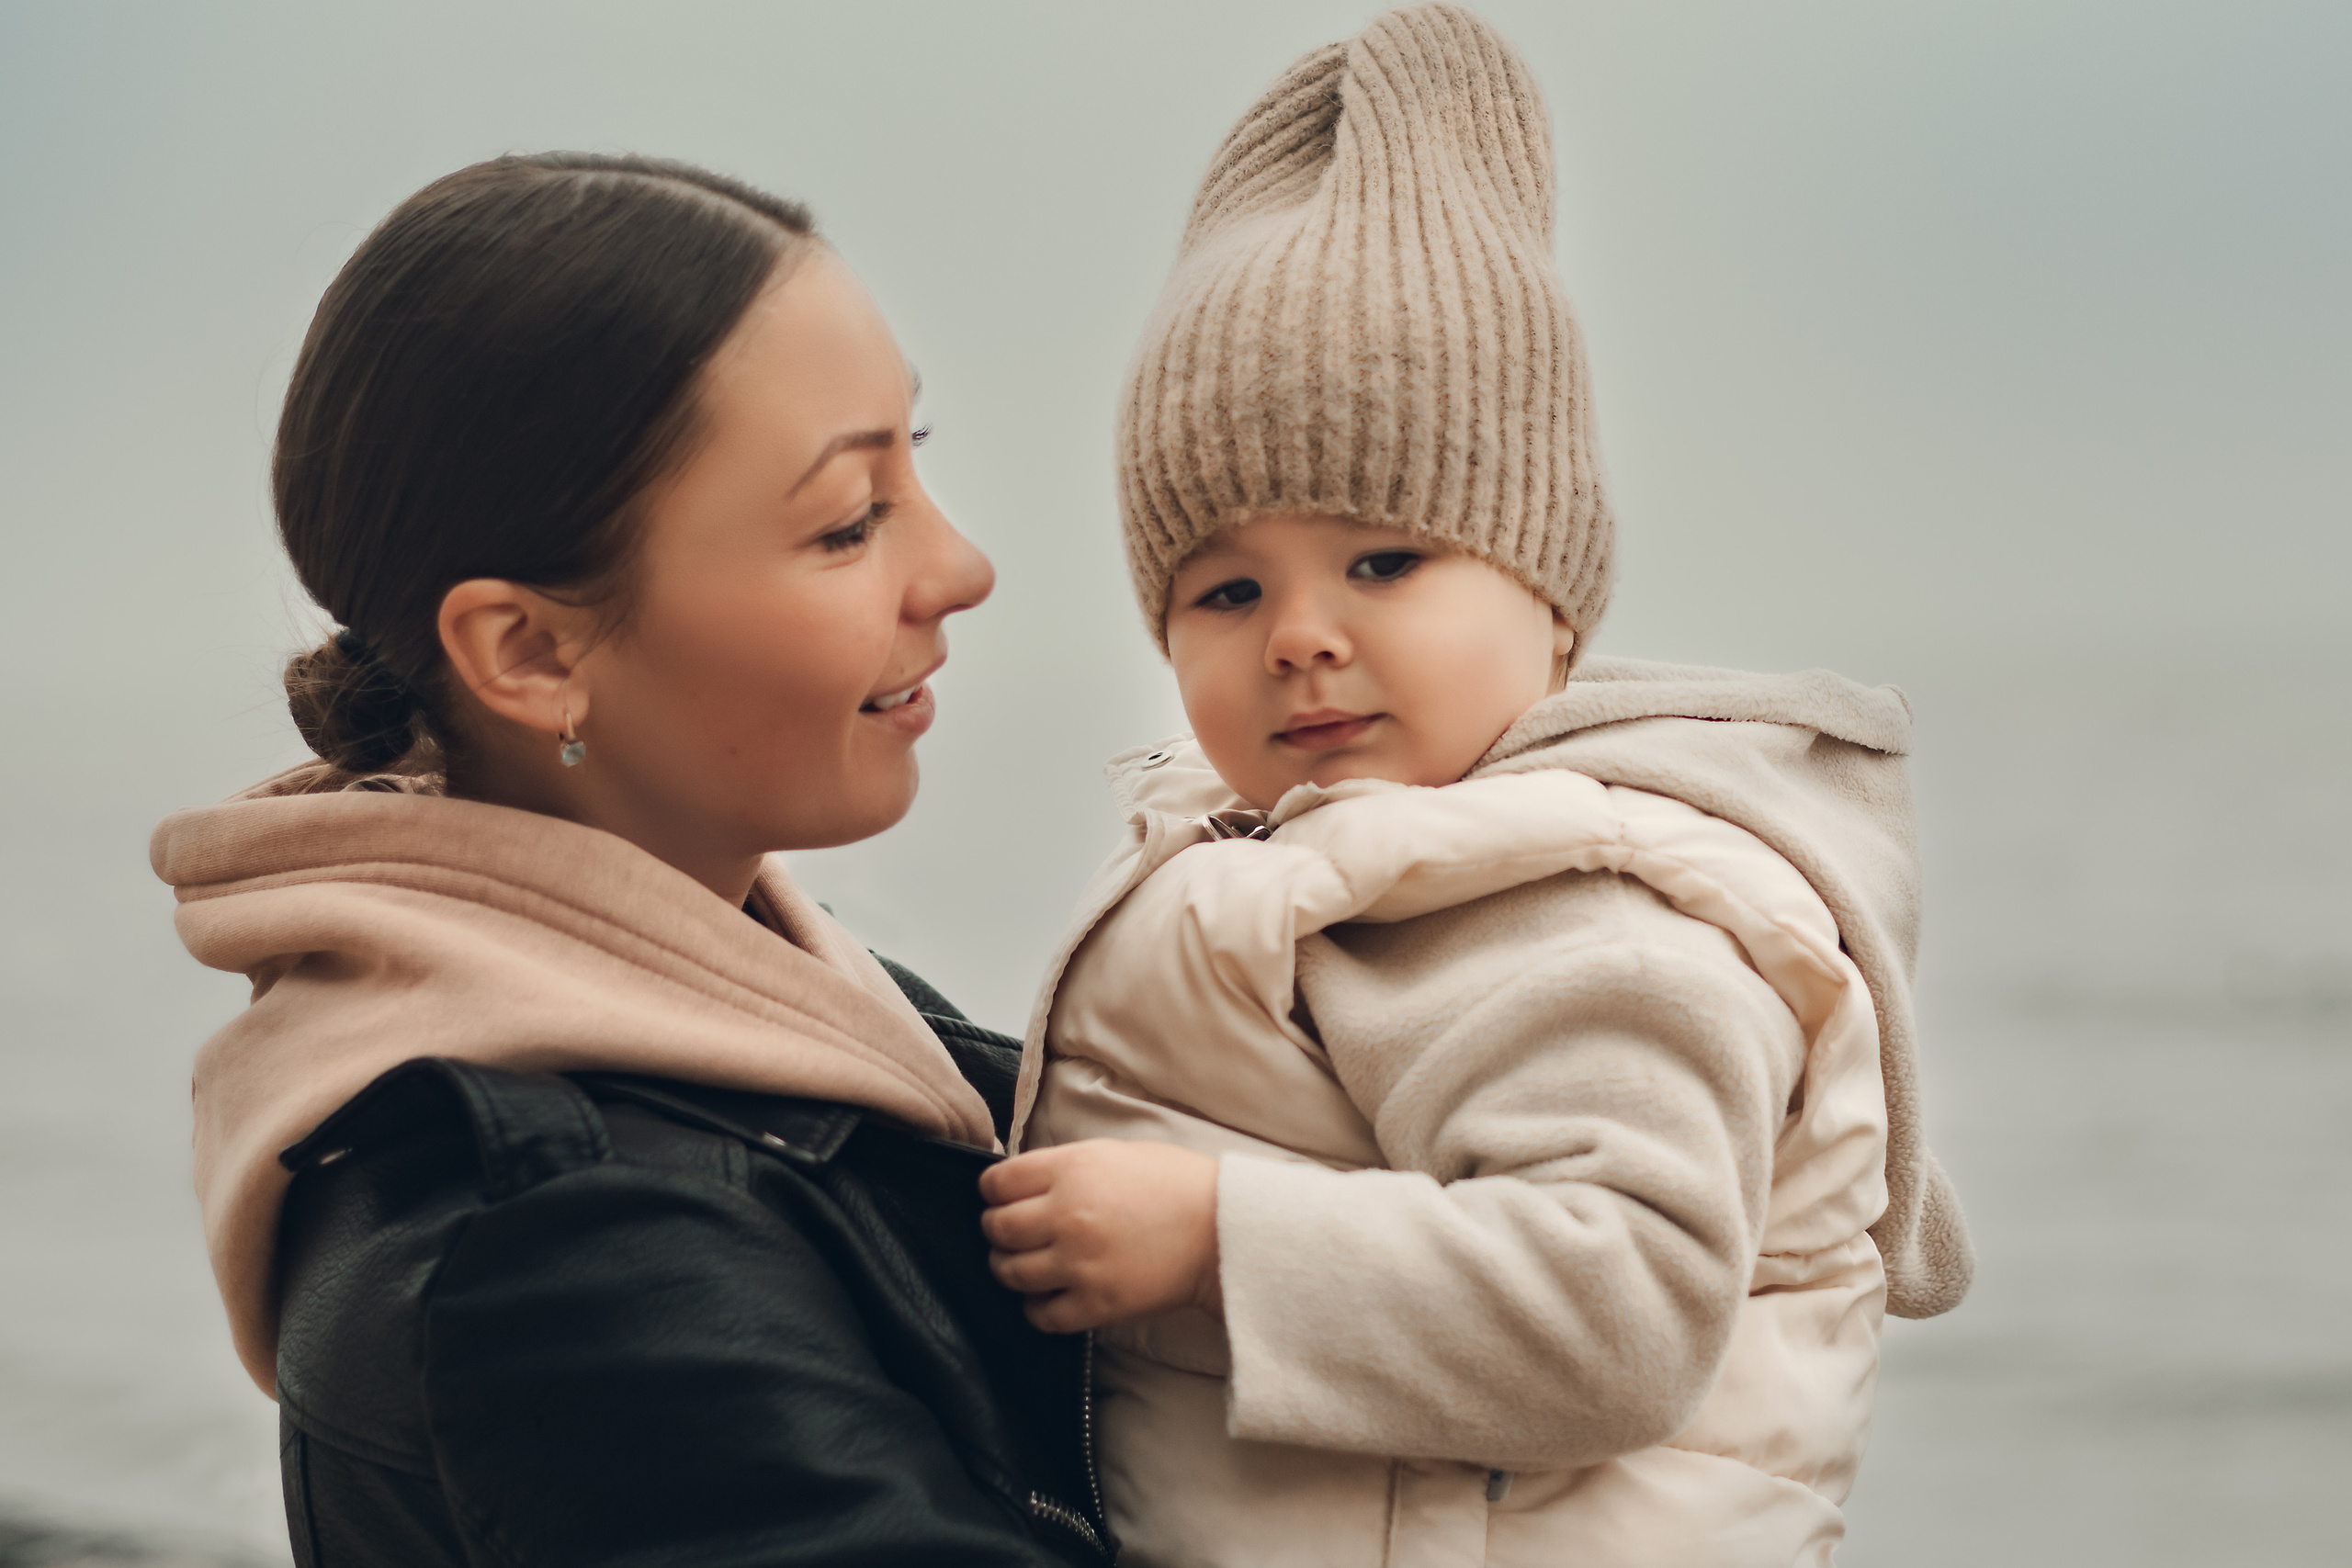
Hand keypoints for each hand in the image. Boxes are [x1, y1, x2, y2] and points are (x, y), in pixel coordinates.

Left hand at [978, 1140, 1222, 1333]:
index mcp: (1071, 1169)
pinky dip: (1037, 1308)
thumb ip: (1065, 1166)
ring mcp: (1079, 1262)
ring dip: (1010, 1268)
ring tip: (1029, 1263)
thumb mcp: (1114, 1152)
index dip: (994, 1191)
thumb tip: (1022, 1182)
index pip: (996, 1183)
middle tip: (1012, 1232)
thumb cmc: (1176, 1184)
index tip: (1002, 1197)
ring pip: (1010, 1272)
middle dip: (997, 1229)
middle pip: (996, 1228)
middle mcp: (1067, 1214)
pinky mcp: (1096, 1303)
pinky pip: (1041, 1315)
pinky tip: (1050, 1295)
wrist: (1224, 1229)